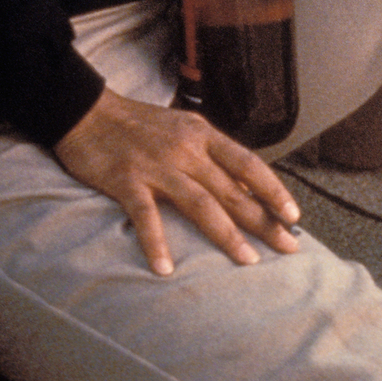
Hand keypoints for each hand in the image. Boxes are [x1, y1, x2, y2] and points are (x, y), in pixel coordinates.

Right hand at [54, 88, 300, 275]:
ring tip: (248, 260)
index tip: (294, 215)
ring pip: (201, 204)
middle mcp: (187, 150)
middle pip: (232, 190)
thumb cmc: (139, 125)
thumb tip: (242, 185)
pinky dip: (157, 243)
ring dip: (227, 234)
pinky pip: (146, 216)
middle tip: (289, 246)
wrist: (87, 112)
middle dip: (264, 220)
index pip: (248, 164)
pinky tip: (166, 269)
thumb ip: (210, 155)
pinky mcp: (126, 181)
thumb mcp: (183, 129)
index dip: (274, 190)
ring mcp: (158, 166)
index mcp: (203, 135)